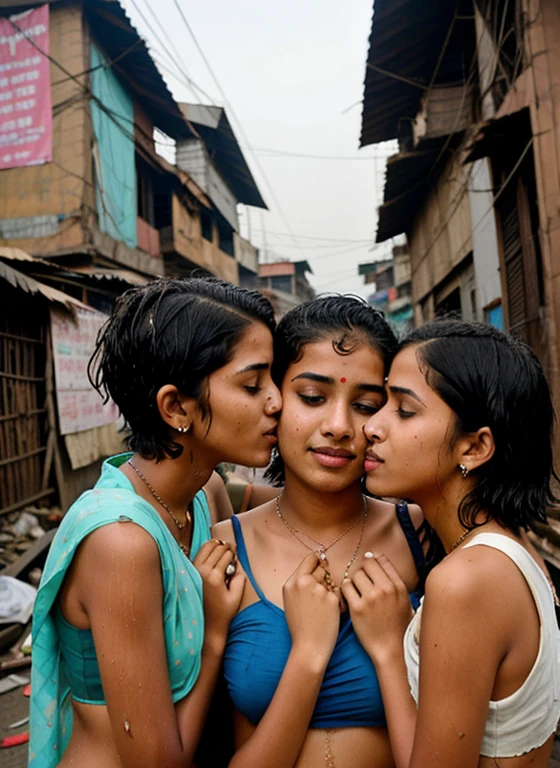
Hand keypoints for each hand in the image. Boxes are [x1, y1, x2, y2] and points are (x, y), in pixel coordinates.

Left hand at [193, 539, 245, 645]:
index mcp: (215, 577)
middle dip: (225, 548)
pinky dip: (205, 549)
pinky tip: (210, 549)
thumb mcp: (236, 596)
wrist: (207, 625)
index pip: (226, 555)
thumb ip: (239, 578)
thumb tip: (236, 563)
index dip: (232, 553)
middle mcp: (203, 572)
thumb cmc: (223, 613)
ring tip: (221, 545)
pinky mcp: (190, 573)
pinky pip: (198, 554)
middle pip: (216, 550)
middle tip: (230, 549)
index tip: (235, 554)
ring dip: (214, 545)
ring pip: (205, 548)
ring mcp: (194, 571)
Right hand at [283, 552, 339, 669]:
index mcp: (292, 582)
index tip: (321, 570)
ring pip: (332, 580)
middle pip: (322, 568)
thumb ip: (301, 583)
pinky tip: (330, 614)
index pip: (310, 559)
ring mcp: (318, 590)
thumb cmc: (300, 626)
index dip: (317, 564)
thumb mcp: (292, 600)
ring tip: (323, 608)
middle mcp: (304, 583)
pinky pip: (339, 593)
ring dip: (331, 590)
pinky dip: (338, 602)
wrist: (308, 647)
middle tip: (320, 596)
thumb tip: (318, 567)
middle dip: (325, 578)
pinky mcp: (332, 599)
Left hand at [341, 553, 412, 664]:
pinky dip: (345, 591)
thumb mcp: (404, 601)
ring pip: (355, 574)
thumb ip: (393, 580)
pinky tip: (350, 599)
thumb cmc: (398, 627)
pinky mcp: (357, 608)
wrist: (392, 650)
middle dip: (362, 571)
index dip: (372, 562)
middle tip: (362, 582)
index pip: (381, 560)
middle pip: (366, 564)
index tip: (368, 569)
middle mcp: (386, 589)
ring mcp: (371, 598)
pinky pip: (346, 587)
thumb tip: (377, 557)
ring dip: (354, 581)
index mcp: (398, 586)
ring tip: (356, 592)